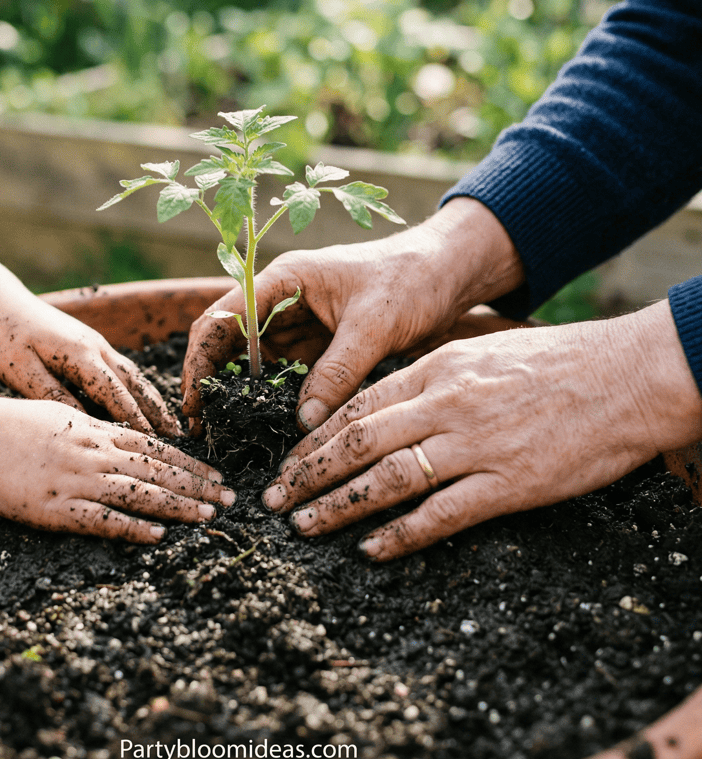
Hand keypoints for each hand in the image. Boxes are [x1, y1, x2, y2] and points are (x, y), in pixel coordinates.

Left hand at [0, 293, 180, 436]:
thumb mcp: (21, 372)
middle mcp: (97, 347)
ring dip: (154, 401)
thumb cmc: (5, 339)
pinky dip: (141, 389)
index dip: (134, 420)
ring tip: (171, 426)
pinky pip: (124, 370)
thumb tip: (82, 422)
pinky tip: (147, 403)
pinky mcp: (93, 344)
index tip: (151, 444)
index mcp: (80, 355)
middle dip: (156, 413)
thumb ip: (52, 395)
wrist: (1, 303)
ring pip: (134, 376)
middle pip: (135, 384)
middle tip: (177, 439)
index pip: (114, 394)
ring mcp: (98, 344)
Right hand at [0, 398, 231, 543]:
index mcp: (97, 430)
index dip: (189, 462)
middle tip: (230, 498)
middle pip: (158, 470)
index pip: (155, 447)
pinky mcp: (57, 508)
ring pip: (141, 493)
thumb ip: (93, 429)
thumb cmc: (11, 423)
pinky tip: (157, 536)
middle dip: (198, 485)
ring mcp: (78, 480)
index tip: (215, 473)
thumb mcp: (60, 415)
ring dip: (179, 506)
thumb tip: (121, 438)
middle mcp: (96, 453)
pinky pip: (102, 520)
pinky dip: (132, 528)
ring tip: (209, 516)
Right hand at [182, 198, 524, 431]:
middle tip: (203, 430)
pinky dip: (275, 400)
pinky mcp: (318, 346)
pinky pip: (286, 376)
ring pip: (254, 364)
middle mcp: (282, 301)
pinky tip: (269, 427)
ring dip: (239, 395)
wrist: (450, 273)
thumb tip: (304, 422)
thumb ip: (338, 371)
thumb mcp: (374, 324)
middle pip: (228, 343)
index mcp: (283, 280)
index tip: (194, 403)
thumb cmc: (412, 279)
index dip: (199, 361)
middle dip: (211, 382)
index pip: (220, 319)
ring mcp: (298, 325)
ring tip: (227, 435)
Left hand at [260, 301, 701, 560]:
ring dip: (339, 504)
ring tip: (304, 526)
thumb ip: (431, 376)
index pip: (358, 405)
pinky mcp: (510, 483)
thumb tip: (385, 403)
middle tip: (274, 499)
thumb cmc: (555, 361)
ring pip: (388, 477)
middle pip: (358, 441)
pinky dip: (401, 534)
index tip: (287, 461)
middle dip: (308, 473)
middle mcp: (446, 404)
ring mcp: (476, 444)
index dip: (316, 437)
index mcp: (437, 369)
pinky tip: (371, 549)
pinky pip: (442, 513)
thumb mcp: (481, 351)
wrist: (627, 375)